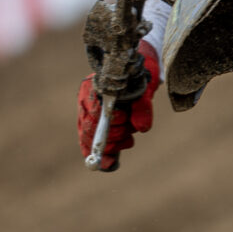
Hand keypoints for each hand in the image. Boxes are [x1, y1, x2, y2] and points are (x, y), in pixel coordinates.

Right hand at [77, 42, 160, 171]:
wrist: (139, 67)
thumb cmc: (141, 75)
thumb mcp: (145, 88)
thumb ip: (143, 106)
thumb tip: (143, 128)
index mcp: (96, 86)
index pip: (95, 111)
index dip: (111, 122)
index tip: (124, 122)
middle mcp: (86, 98)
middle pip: (91, 127)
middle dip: (113, 137)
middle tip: (129, 138)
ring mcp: (86, 110)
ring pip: (89, 136)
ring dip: (111, 144)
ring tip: (128, 140)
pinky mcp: (91, 121)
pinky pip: (88, 141)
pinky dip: (100, 153)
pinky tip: (109, 164)